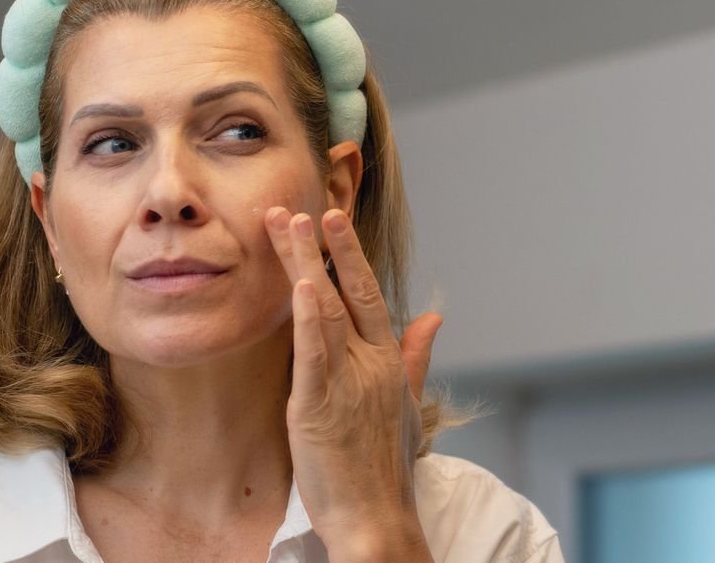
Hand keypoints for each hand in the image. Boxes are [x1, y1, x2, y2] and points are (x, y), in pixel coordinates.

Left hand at [265, 206, 439, 560]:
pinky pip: (314, 352)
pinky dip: (309, 317)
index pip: (369, 295)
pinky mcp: (320, 404)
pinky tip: (302, 285)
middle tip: (309, 205)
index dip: (349, 255)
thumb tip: (434, 318)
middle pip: (348, 291)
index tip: (331, 219)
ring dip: (307, 263)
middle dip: (328, 246)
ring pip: (326, 309)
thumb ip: (415, 357)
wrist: (376, 519)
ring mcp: (347, 381)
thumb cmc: (382, 466)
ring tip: (290, 224)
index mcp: (386, 362)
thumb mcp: (404, 404)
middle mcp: (371, 363)